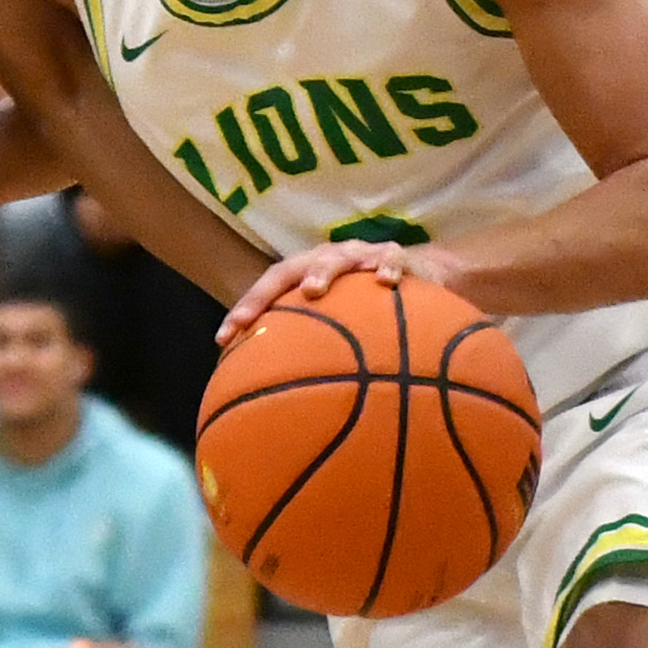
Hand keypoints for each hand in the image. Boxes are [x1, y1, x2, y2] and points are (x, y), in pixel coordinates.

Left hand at [216, 238, 455, 346]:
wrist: (425, 273)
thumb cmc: (372, 304)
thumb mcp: (343, 323)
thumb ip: (314, 347)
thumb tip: (281, 392)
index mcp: (309, 272)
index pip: (269, 287)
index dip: (246, 309)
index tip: (223, 338)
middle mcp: (330, 259)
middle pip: (292, 268)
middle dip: (268, 292)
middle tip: (249, 318)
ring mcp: (362, 255)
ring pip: (338, 258)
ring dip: (322, 271)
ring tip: (312, 290)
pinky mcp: (398, 256)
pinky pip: (393, 259)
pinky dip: (388, 268)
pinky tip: (386, 282)